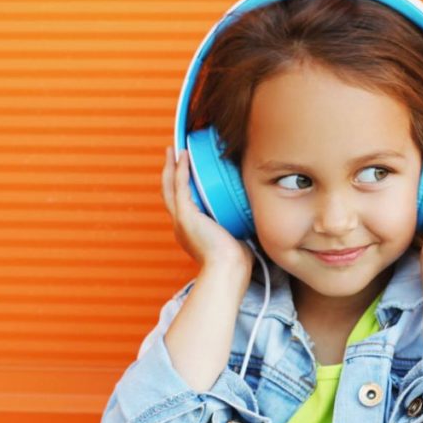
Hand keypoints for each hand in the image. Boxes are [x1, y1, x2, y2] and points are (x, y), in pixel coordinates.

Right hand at [161, 145, 254, 278]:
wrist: (228, 271)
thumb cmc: (235, 263)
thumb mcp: (235, 239)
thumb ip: (237, 226)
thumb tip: (252, 216)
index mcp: (191, 232)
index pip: (183, 204)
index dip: (182, 187)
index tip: (186, 173)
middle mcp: (182, 226)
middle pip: (170, 193)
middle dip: (171, 173)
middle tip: (173, 154)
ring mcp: (181, 220)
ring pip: (170, 187)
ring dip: (172, 167)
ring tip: (175, 150)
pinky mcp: (185, 216)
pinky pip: (180, 187)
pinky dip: (181, 170)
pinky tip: (184, 156)